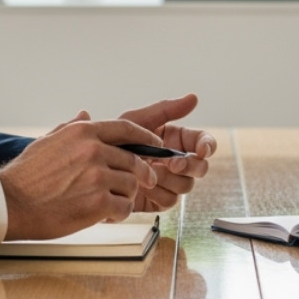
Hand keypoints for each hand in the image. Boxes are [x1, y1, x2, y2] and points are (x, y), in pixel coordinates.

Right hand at [0, 115, 163, 239]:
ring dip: (126, 196)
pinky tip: (107, 215)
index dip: (146, 137)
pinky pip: (124, 207)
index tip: (155, 144)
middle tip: (142, 183)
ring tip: (112, 202)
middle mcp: (93, 150)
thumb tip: (85, 114)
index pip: (126, 129)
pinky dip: (119, 213)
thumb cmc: (27, 175)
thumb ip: (71, 128)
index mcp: (83, 133)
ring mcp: (97, 176)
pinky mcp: (98, 202)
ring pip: (131, 185)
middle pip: (134, 160)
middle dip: (140, 173)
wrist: (11, 203)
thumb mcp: (48, 141)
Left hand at [119, 93, 215, 212]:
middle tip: (172, 164)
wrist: (91, 168)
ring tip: (146, 172)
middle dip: (189, 166)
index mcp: (175, 140)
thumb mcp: (137, 120)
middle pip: (200, 167)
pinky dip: (156, 193)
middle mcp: (175, 161)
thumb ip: (165, 110)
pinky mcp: (158, 200)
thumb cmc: (112, 140)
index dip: (207, 146)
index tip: (202, 150)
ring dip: (168, 179)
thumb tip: (193, 97)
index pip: (202, 143)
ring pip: (186, 185)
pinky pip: (169, 200)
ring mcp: (168, 182)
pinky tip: (141, 186)